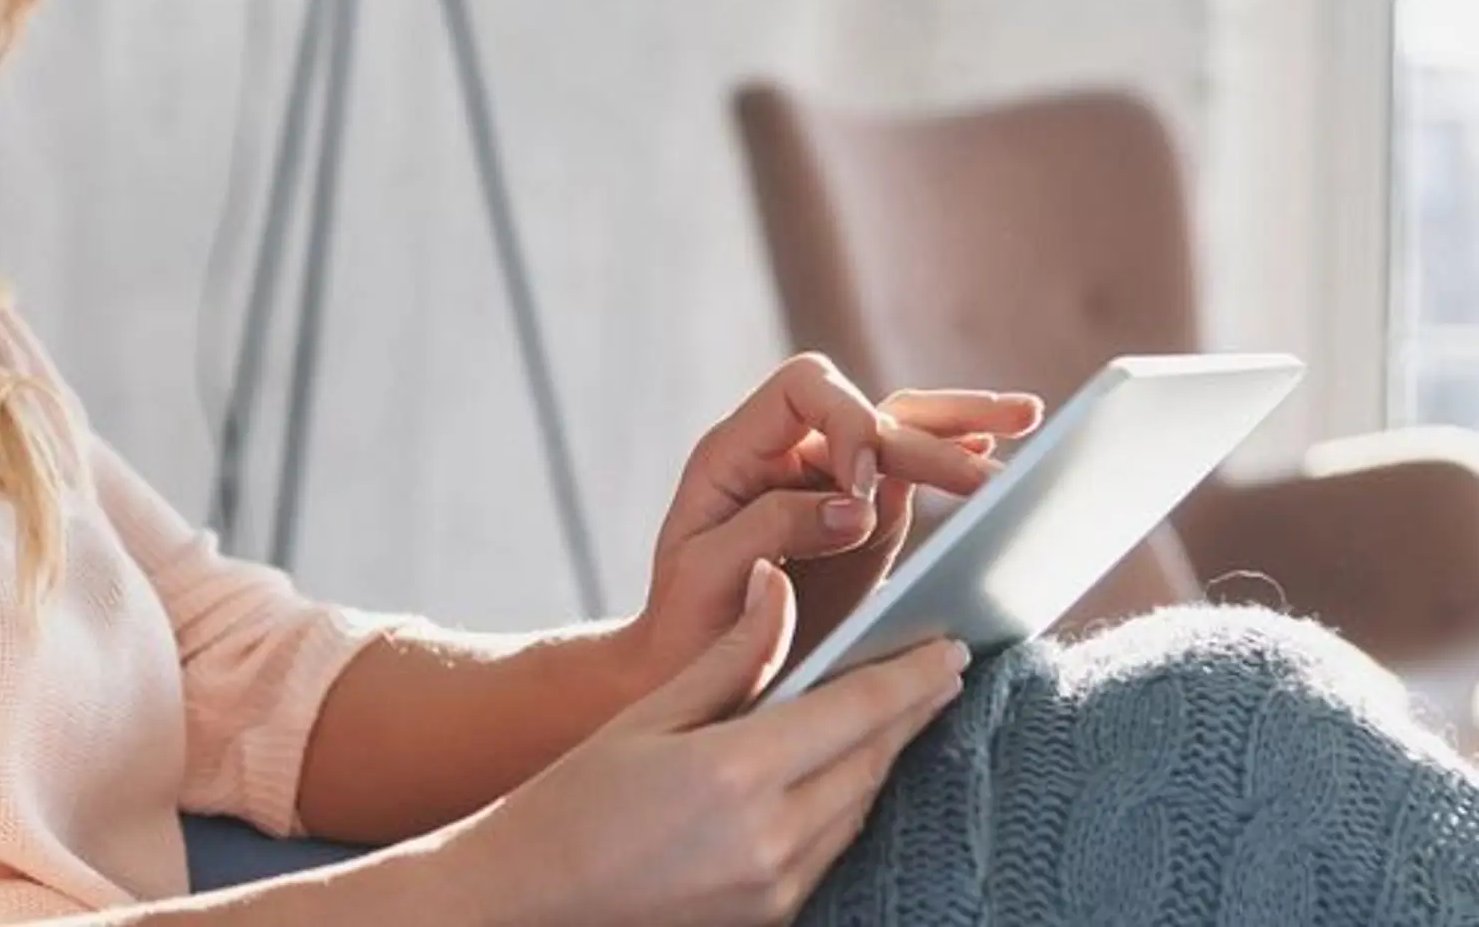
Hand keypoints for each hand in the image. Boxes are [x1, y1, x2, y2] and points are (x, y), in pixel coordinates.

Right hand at [455, 562, 965, 926]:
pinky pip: (832, 849)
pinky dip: (849, 803)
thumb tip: (779, 586)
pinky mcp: (769, 918)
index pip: (857, 709)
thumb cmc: (571, 800)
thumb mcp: (648, 714)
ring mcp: (774, 888)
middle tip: (944, 669)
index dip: (913, 675)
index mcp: (735, 772)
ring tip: (905, 711)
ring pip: (859, 807)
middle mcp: (769, 838)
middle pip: (872, 760)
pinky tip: (850, 771)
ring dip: (884, 757)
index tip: (952, 646)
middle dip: (912, 711)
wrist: (526, 903)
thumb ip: (730, 655)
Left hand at [617, 355, 1040, 691]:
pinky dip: (955, 455)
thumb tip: (858, 504)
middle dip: (929, 443)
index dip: (846, 422)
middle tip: (987, 482)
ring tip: (1029, 420)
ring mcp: (829, 483)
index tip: (862, 485)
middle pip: (870, 410)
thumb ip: (772, 526)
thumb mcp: (706, 574)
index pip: (806, 391)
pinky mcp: (863, 520)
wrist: (683, 673)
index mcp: (738, 451)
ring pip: (901, 428)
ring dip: (962, 424)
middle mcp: (787, 453)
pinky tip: (997, 449)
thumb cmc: (681, 624)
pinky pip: (913, 474)